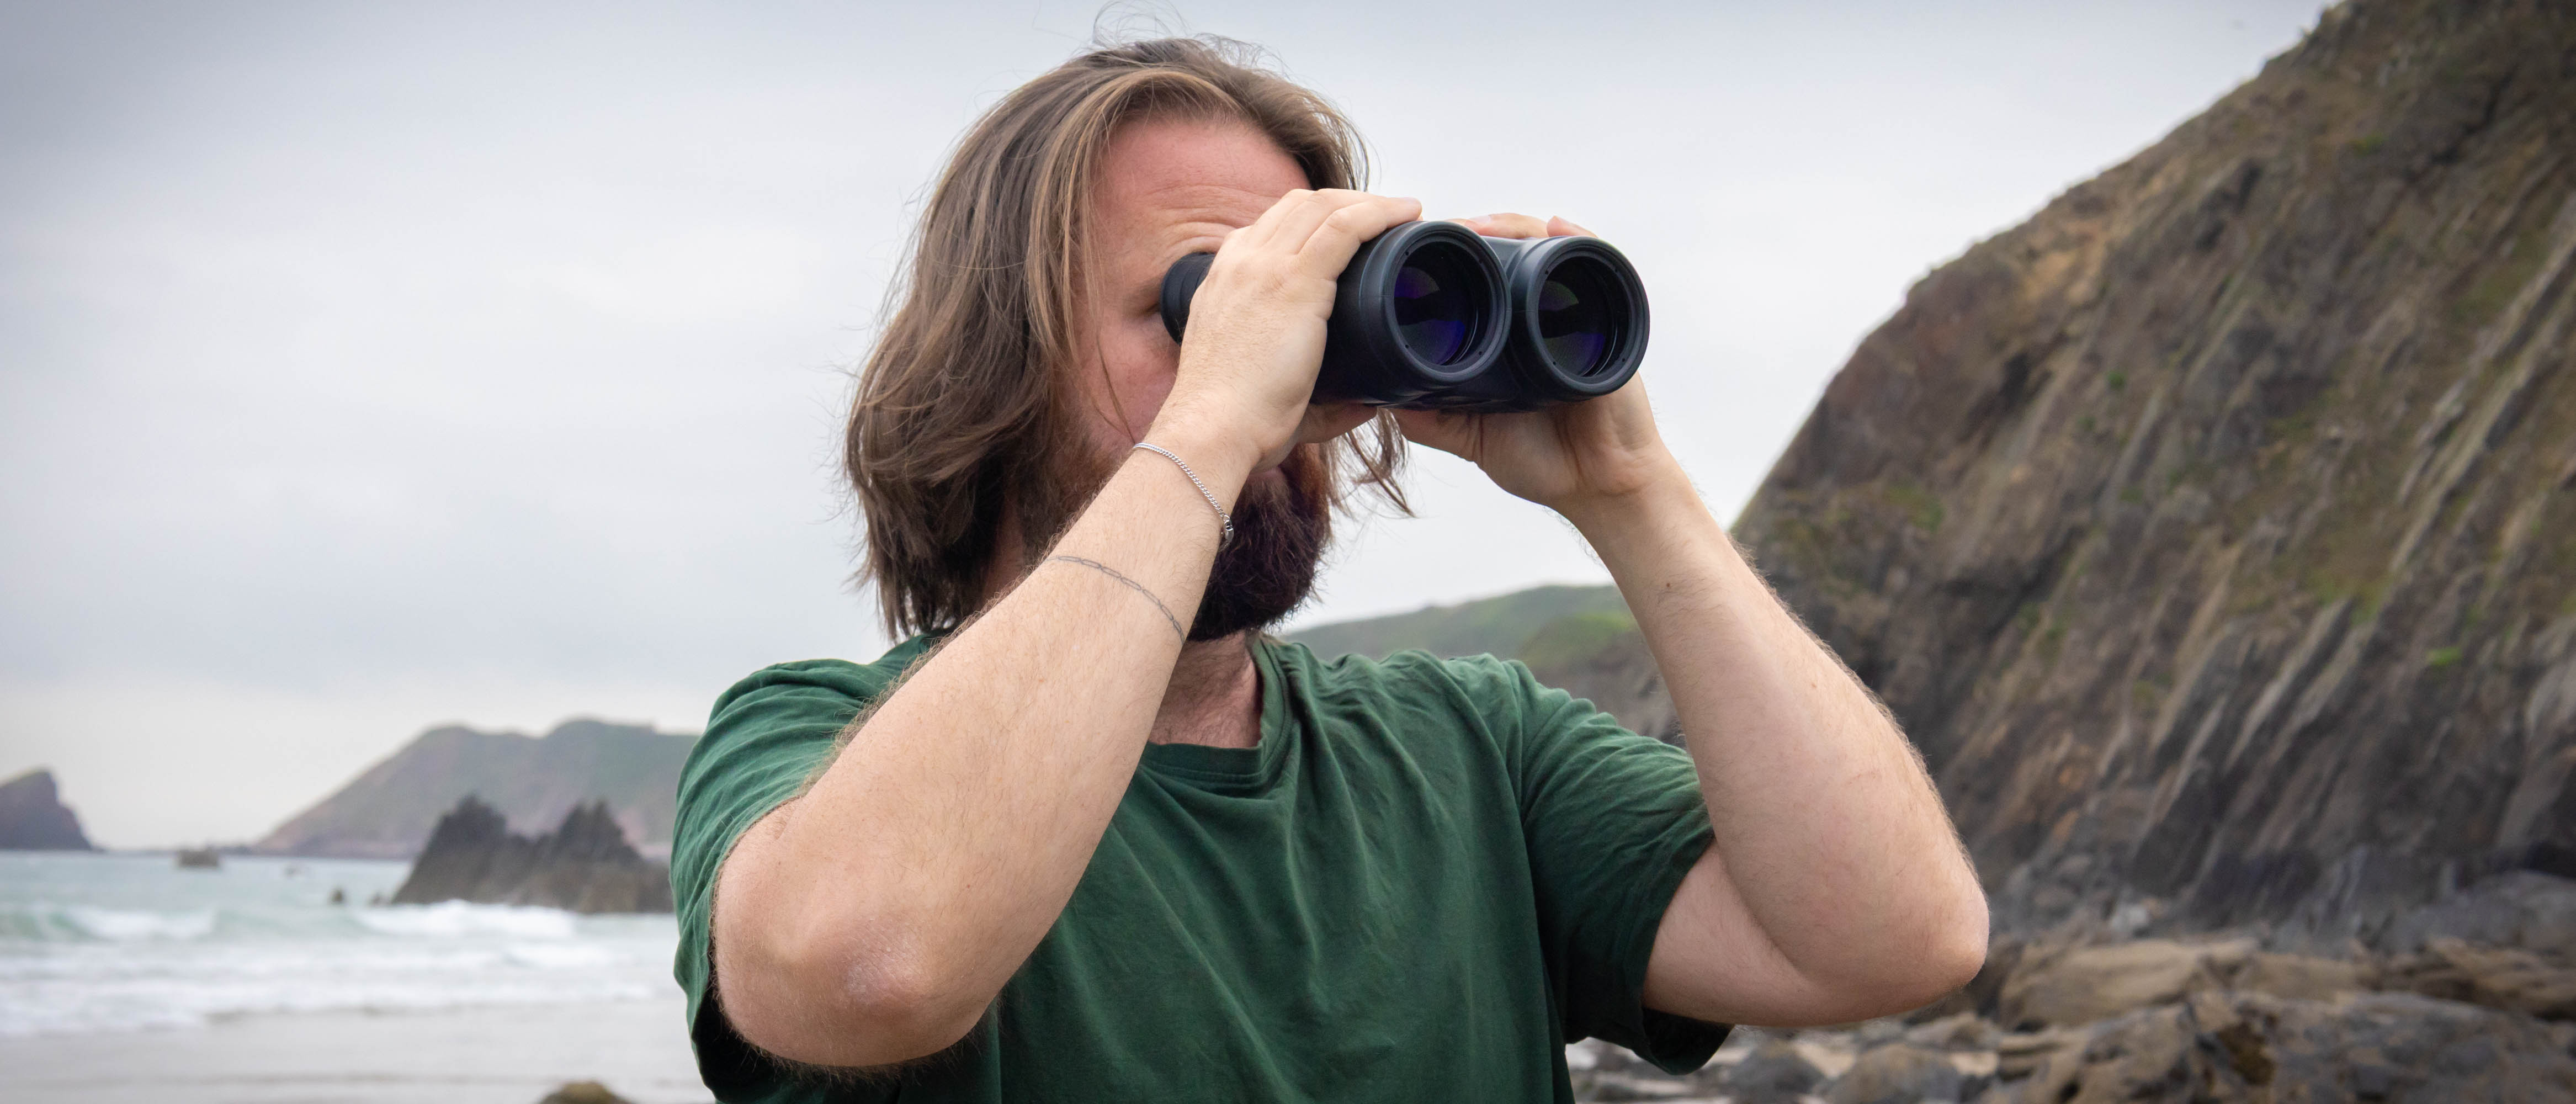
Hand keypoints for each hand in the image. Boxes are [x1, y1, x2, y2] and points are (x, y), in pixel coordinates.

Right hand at [1152, 189, 1421, 477]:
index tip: (1352, 233)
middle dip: (1347, 203)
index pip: (1273, 225)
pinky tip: (1406, 213)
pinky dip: (1379, 213)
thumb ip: (1318, 393)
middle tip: (1386, 221)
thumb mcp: (1264, 385)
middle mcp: (1241, 261)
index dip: (1316, 219)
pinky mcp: (1295, 283)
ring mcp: (1266, 267)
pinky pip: (1344, 227)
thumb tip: (1366, 402)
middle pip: (1301, 205)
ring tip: (1404, 213)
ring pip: (1325, 207)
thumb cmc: (1237, 421)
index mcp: (1226, 278)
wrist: (1212, 429)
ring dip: (1369, 203)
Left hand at [1394, 213, 1682, 515]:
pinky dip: (1578, 240)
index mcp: (1509, 335)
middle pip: (1512, 252)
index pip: (1482, 279)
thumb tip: (1374, 393)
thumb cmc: (1540, 460)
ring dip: (1515, 229)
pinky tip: (1553, 226)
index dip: (1451, 256)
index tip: (1413, 245)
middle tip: (1442, 227)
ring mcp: (1578, 314)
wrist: (1597, 485)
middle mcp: (1542, 317)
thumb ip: (1427, 417)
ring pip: (1547, 250)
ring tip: (1480, 226)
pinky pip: (1600, 267)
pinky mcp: (1612, 320)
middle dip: (1478, 231)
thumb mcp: (1468, 434)